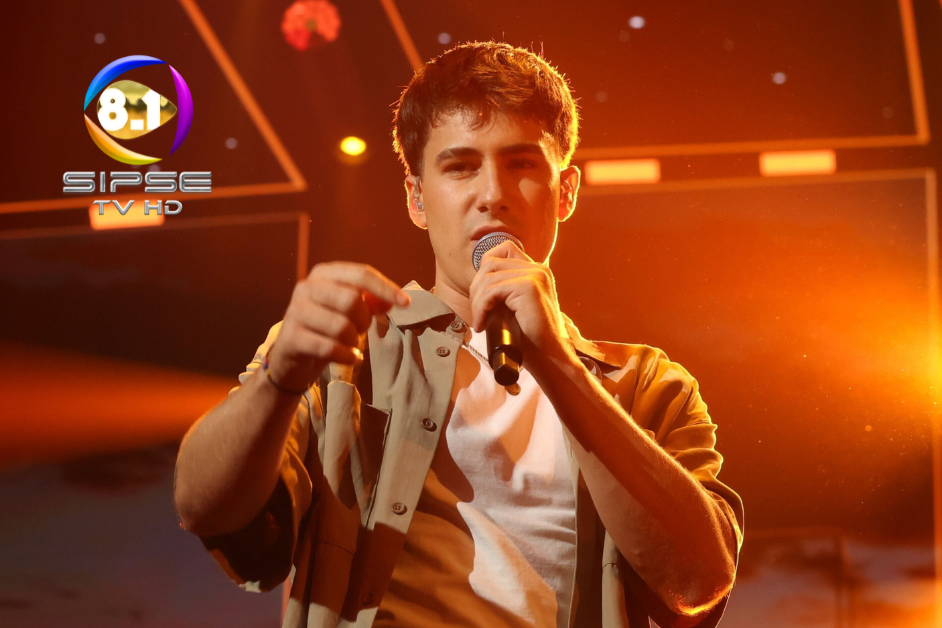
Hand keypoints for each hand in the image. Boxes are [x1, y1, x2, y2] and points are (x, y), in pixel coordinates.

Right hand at [267, 262, 409, 390]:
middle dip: (364, 320)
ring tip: (350, 345)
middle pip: (352, 299)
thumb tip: (394, 300)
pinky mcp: (291, 337)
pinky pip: (329, 347)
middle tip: (361, 331)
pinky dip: (346, 356)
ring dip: (353, 341)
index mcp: (323, 274)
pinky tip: (349, 358)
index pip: (361, 274)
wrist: (291, 359)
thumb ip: (371, 302)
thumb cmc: (325, 329)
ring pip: (341, 326)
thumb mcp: (348, 312)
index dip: (385, 288)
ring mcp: (295, 311)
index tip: (406, 303)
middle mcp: (306, 287)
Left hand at [468, 240, 574, 368]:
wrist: (549, 357)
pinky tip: (482, 324)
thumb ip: (504, 291)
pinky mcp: (528, 287)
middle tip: (478, 314)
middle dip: (476, 289)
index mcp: (537, 271)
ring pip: (488, 278)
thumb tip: (478, 285)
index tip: (481, 296)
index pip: (503, 250)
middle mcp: (538, 269)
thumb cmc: (531, 338)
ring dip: (477, 302)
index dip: (485, 268)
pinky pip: (491, 291)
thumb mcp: (515, 307)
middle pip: (490, 264)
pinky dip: (480, 308)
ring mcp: (535, 276)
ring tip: (480, 321)